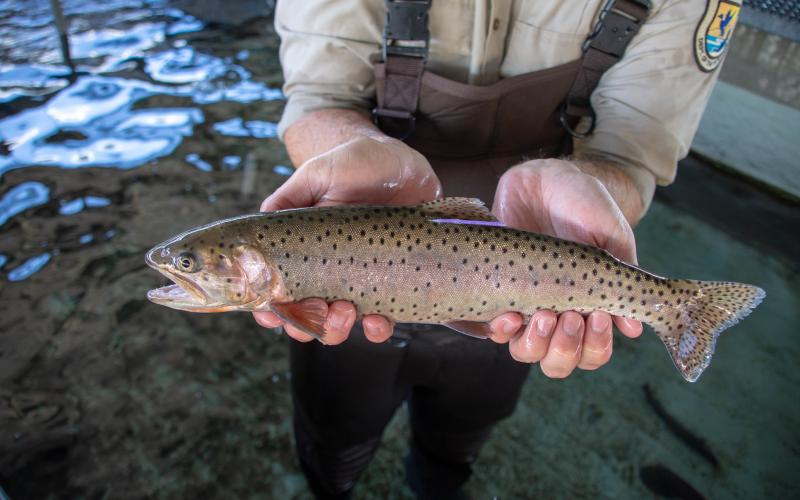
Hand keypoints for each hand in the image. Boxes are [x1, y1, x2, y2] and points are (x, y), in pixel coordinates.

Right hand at [253, 134, 442, 343]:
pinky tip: (379, 319)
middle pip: (305, 318)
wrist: (402, 164)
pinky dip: (378, 329)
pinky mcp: (391, 283)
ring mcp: (360, 281)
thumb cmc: (354, 165)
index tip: (271, 313)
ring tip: (346, 311)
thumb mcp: (316, 175)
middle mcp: (328, 273)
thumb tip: (261, 221)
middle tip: (318, 307)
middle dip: (304, 325)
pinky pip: (383, 319)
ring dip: (336, 329)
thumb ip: (287, 199)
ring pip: (340, 325)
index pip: (277, 291)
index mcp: (302, 252)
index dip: (268, 310)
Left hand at [489, 159, 643, 377]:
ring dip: (536, 344)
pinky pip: (494, 328)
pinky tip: (508, 315)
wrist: (544, 178)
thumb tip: (632, 329)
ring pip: (527, 353)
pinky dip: (501, 330)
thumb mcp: (611, 234)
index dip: (596, 346)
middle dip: (566, 349)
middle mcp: (557, 314)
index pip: (594, 352)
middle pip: (559, 363)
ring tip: (541, 315)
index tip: (598, 317)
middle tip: (570, 316)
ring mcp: (526, 306)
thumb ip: (623, 276)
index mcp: (589, 307)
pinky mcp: (497, 293)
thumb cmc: (583, 203)